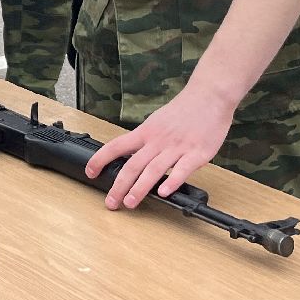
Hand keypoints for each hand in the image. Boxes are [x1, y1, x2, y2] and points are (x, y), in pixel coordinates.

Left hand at [83, 84, 235, 208]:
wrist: (209, 97)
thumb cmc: (183, 110)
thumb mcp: (157, 122)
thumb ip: (146, 140)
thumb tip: (131, 155)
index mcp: (146, 132)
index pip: (117, 146)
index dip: (101, 159)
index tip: (90, 172)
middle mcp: (158, 140)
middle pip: (133, 164)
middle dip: (119, 185)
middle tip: (111, 202)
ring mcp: (177, 147)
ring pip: (154, 170)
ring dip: (140, 188)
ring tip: (130, 202)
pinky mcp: (197, 153)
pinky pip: (182, 169)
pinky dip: (172, 182)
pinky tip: (164, 193)